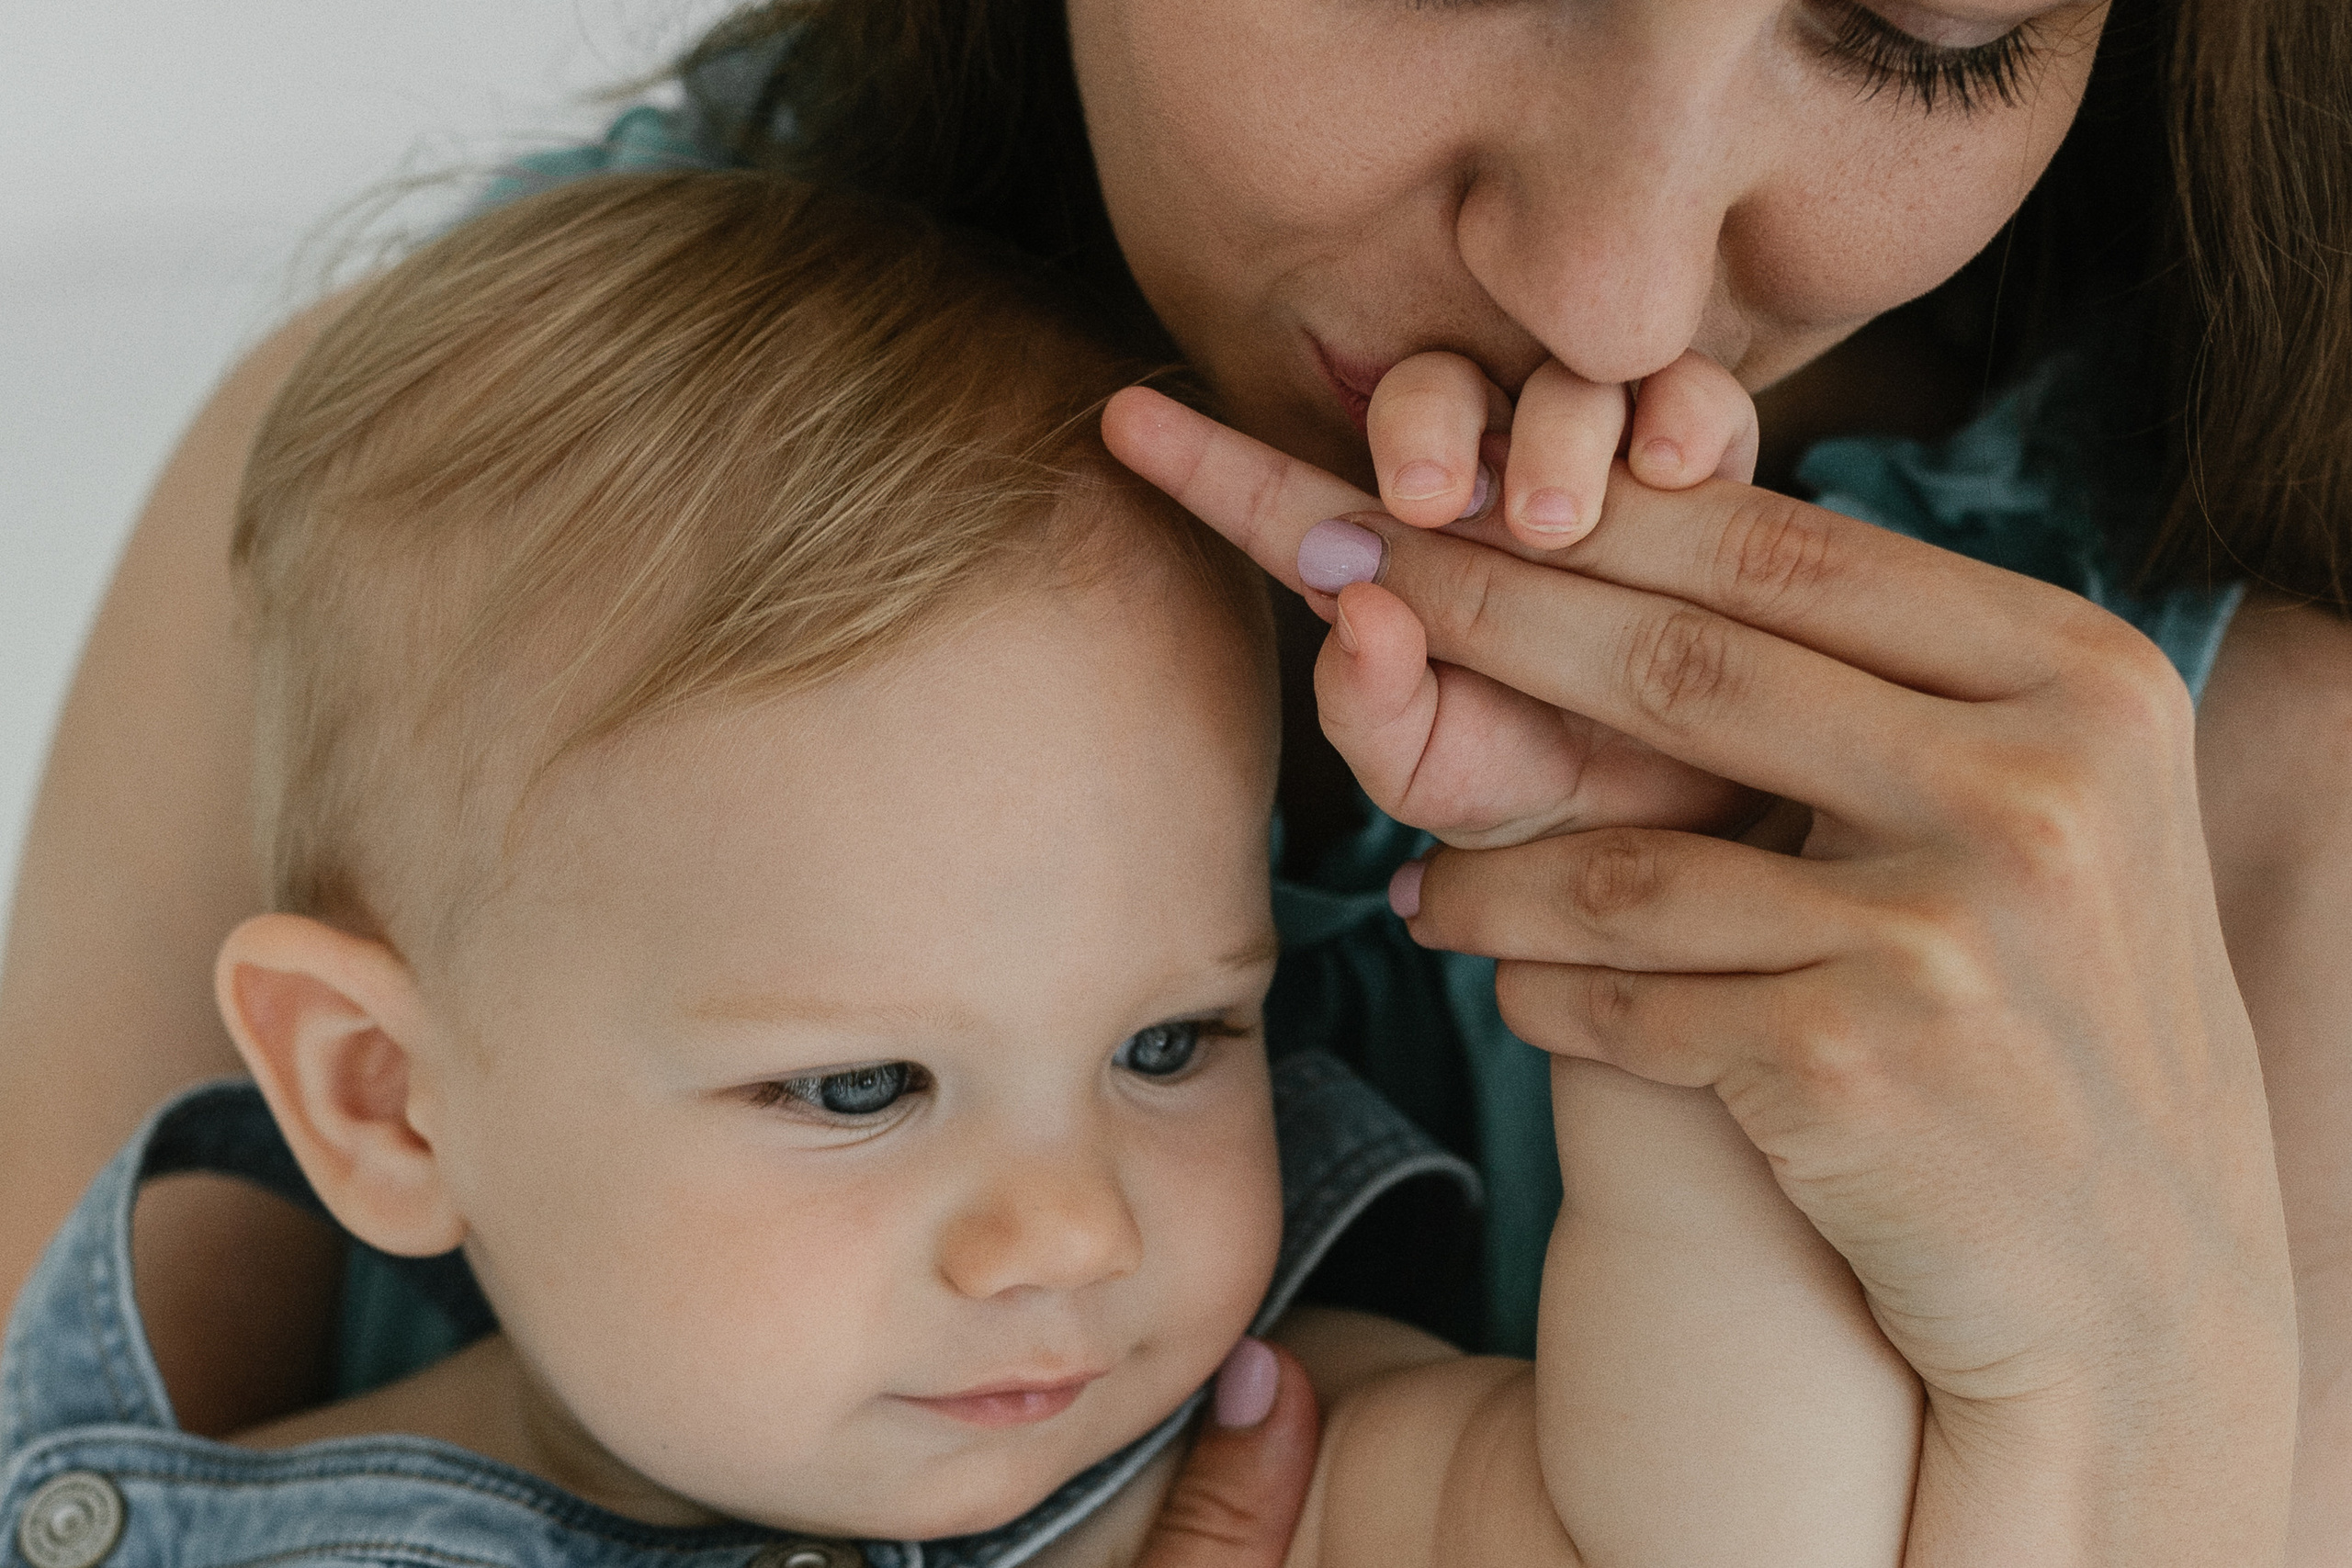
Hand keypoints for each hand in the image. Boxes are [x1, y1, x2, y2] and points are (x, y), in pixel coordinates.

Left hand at [1106, 387, 2297, 1561]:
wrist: (2134, 1284)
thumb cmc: (2048, 1014)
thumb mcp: (2029, 804)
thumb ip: (1880, 681)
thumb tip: (1634, 534)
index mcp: (2072, 672)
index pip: (1775, 547)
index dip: (1576, 508)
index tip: (1418, 484)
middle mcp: (2028, 780)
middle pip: (1675, 666)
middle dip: (1470, 615)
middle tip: (1321, 578)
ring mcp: (1943, 928)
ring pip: (1620, 864)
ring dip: (1484, 879)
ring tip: (1412, 888)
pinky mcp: (1857, 1067)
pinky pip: (1625, 1001)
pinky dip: (1541, 990)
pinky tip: (1510, 992)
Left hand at [1108, 387, 1761, 848]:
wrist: (1692, 831)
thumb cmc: (1539, 793)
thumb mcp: (1439, 775)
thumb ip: (1372, 709)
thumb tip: (1357, 606)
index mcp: (1399, 565)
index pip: (1293, 498)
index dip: (1211, 461)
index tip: (1126, 420)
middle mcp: (1488, 494)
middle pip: (1434, 391)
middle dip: (1422, 424)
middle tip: (1431, 501)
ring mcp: (1595, 469)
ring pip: (1562, 375)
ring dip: (1556, 427)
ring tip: (1562, 521)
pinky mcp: (1704, 471)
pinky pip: (1693, 401)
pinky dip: (1681, 415)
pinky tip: (1667, 469)